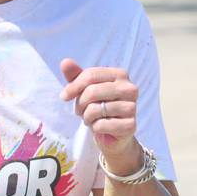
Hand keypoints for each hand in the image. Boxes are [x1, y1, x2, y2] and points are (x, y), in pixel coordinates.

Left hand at [60, 58, 141, 172]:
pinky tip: (99, 128)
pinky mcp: (131, 125)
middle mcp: (130, 88)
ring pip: (95, 109)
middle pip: (92, 91)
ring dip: (86, 117)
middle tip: (79, 110)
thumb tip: (65, 62)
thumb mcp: (85, 89)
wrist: (111, 134)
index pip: (90, 75)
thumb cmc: (98, 106)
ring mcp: (132, 107)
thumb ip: (76, 75)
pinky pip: (101, 125)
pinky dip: (95, 128)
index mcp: (120, 74)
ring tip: (91, 119)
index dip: (73, 86)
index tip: (64, 96)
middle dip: (79, 103)